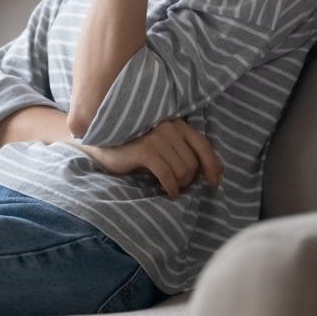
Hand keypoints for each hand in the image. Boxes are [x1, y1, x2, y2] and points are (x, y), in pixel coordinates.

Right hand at [78, 119, 222, 198]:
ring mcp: (157, 137)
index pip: (203, 145)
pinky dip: (171, 187)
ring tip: (170, 187)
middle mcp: (170, 126)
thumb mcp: (162, 144)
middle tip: (178, 186)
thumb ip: (183, 150)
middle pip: (193, 162)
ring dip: (179, 184)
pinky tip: (167, 192)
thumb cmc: (134, 146)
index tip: (214, 182)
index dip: (212, 165)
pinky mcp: (145, 150)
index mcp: (177, 123)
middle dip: (188, 179)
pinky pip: (168, 175)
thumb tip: (213, 171)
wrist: (102, 144)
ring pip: (182, 170)